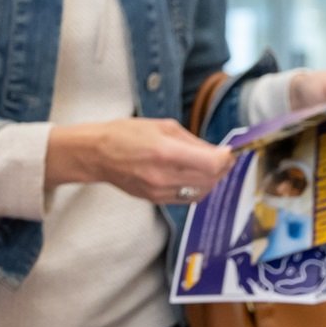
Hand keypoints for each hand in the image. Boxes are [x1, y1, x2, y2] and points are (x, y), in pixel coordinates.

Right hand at [47, 118, 233, 204]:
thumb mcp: (163, 127)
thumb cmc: (126, 134)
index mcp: (166, 153)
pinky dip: (196, 188)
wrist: (97, 155)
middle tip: (223, 158)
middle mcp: (163, 176)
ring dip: (211, 180)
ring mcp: (158, 192)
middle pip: (210, 180)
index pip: (211, 164)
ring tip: (209, 167)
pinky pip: (186, 198)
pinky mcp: (154, 200)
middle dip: (222, 169)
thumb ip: (193, 141)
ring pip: (200, 192)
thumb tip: (217, 152)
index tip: (228, 152)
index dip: (226, 159)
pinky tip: (194, 176)